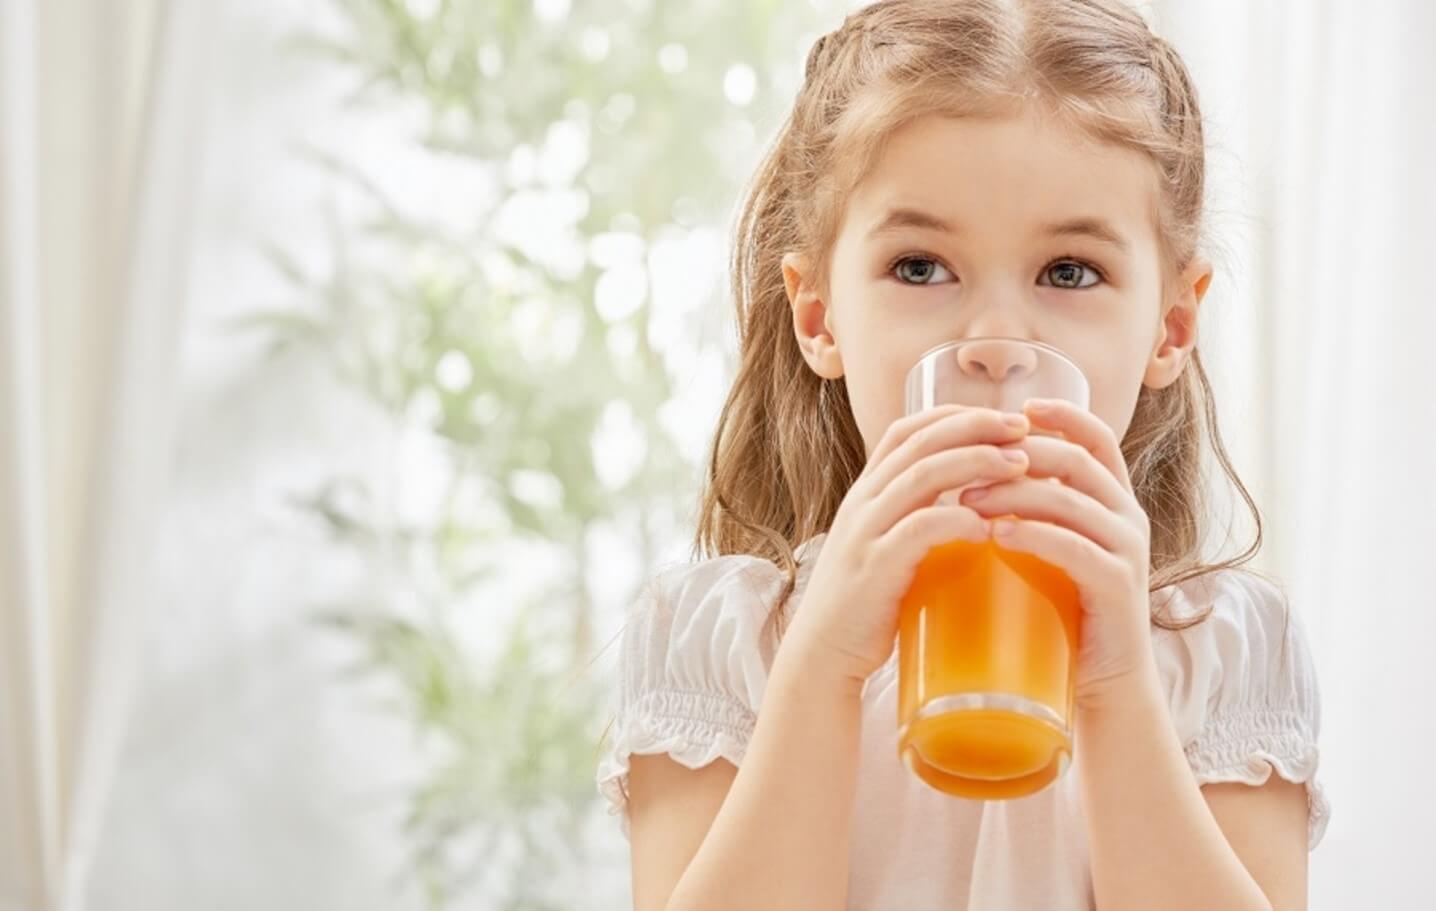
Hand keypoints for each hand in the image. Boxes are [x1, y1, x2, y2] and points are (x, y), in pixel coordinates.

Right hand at [783, 405, 1031, 687]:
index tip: (1002, 417)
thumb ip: (916, 521)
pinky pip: (917, 531)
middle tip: (1023, 428)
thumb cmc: (867, 603)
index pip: (907, 431)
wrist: (823, 654)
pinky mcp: (874, 569)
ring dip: (975, 464)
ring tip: (1019, 465)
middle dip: (974, 427)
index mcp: (867, 493)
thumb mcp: (886, 547)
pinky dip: (955, 520)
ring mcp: (865, 533)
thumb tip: (977, 508)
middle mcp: (863, 503)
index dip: (954, 415)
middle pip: (920, 444)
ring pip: (921, 477)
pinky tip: (987, 525)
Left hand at [957, 398, 1156, 710]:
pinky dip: (1035, 536)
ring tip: (966, 500)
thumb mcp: (1050, 549)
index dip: (1063, 415)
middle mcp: (1127, 517)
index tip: (1020, 405)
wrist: (1103, 682)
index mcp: (1112, 501)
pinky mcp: (1119, 587)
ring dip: (1014, 494)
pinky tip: (998, 535)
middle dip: (1018, 454)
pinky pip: (1077, 549)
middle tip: (965, 464)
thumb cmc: (1064, 611)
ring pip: (1070, 502)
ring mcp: (1127, 551)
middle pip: (1076, 461)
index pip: (1097, 438)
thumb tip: (967, 477)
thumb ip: (1030, 513)